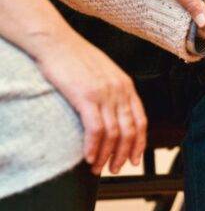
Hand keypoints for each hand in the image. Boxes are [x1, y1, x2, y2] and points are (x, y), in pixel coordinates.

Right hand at [35, 28, 146, 174]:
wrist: (58, 43)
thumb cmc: (78, 58)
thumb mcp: (105, 73)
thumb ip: (114, 92)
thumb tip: (114, 113)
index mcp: (126, 85)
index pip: (141, 120)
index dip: (139, 143)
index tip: (134, 158)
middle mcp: (120, 91)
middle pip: (129, 130)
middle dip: (124, 154)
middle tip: (115, 168)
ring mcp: (104, 94)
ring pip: (114, 133)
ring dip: (107, 155)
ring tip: (99, 167)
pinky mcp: (86, 96)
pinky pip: (96, 129)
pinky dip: (94, 147)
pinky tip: (89, 157)